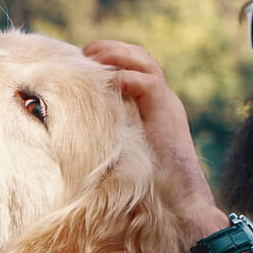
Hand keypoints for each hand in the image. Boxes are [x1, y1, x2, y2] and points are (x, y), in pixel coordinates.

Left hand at [82, 38, 222, 231]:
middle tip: (85, 52)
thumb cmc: (147, 186)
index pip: (133, 68)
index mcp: (152, 107)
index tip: (82, 61)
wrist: (181, 203)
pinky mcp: (168, 113)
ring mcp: (167, 105)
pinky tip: (107, 83)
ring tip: (92, 56)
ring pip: (145, 62)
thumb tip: (71, 132)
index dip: (109, 59)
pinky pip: (148, 82)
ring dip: (116, 55)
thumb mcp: (121, 152)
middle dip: (111, 49)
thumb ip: (107, 134)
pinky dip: (126, 77)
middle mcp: (162, 100)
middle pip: (139, 57)